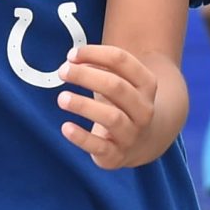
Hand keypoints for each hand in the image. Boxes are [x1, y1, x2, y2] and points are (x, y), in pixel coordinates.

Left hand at [60, 44, 163, 168]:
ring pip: (111, 117)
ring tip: (62, 98)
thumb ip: (99, 68)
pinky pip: (99, 147)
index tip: (72, 55)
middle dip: (86, 76)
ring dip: (84, 105)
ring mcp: (132, 134)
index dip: (95, 53)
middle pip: (116, 87)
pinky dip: (81, 137)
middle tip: (63, 71)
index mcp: (146, 84)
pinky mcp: (117, 155)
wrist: (144, 143)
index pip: (122, 61)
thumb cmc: (123, 104)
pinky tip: (66, 127)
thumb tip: (73, 61)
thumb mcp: (120, 83)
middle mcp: (144, 110)